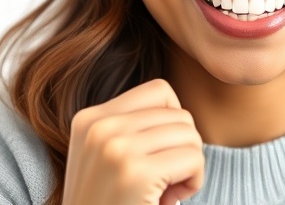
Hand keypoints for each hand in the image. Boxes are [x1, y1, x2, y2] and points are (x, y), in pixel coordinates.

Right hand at [61, 79, 204, 204]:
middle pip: (179, 114)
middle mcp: (98, 126)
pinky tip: (169, 200)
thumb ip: (134, 129)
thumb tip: (182, 114)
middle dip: (182, 149)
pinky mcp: (134, 172)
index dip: (173, 124)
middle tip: (163, 182)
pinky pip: (194, 157)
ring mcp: (114, 147)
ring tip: (166, 191)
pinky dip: (194, 181)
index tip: (157, 157)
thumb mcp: (107, 159)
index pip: (160, 91)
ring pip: (190, 133)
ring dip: (190, 166)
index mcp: (89, 119)